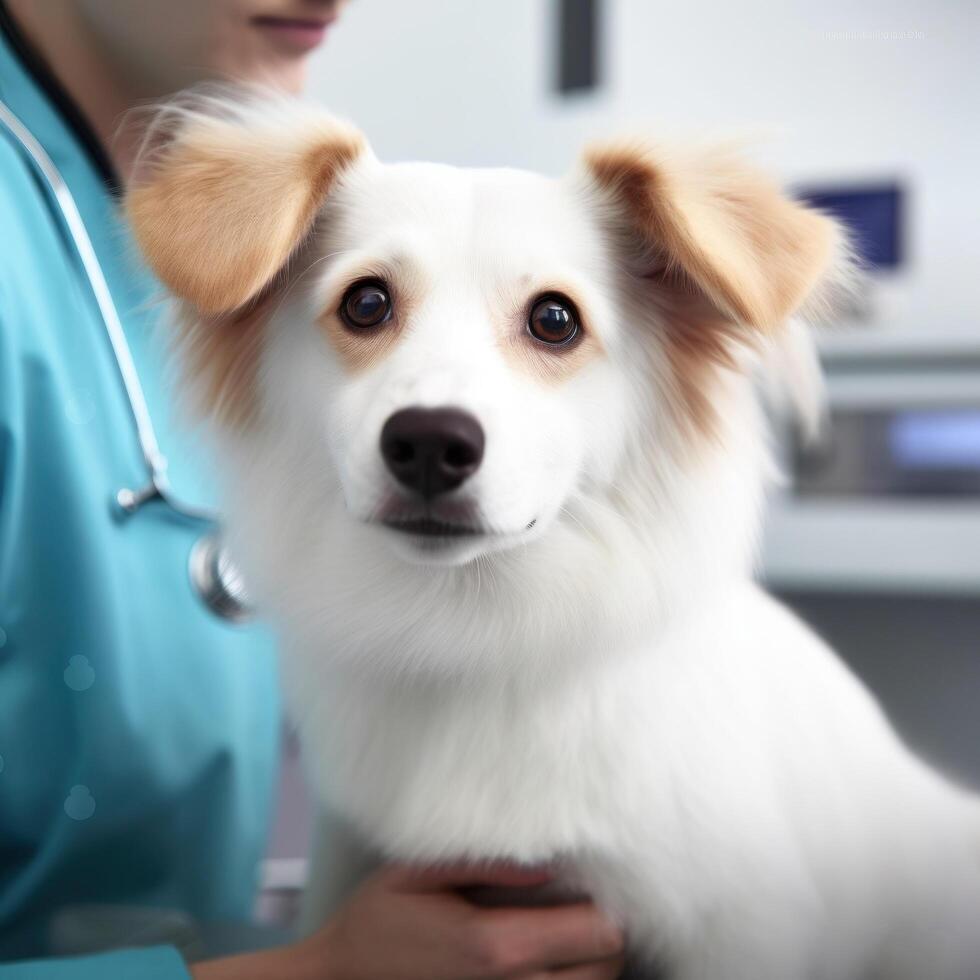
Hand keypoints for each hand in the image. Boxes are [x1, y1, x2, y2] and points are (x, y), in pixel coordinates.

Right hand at [191, 861, 625, 979]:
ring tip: (560, 935)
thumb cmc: (375, 922)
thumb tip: (546, 868)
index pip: (599, 932)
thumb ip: (486, 866)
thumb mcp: (417, 874)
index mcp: (495, 944)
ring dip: (588, 964)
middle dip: (600, 934)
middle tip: (575, 908)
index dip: (602, 905)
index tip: (584, 886)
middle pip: (607, 966)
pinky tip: (543, 963)